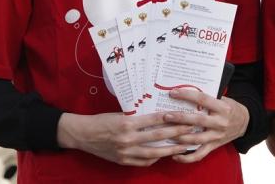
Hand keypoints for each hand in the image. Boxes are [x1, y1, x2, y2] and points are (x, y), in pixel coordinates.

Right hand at [57, 111, 194, 166]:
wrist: (83, 134)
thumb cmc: (102, 120)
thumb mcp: (120, 113)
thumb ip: (137, 116)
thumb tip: (158, 115)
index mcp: (127, 122)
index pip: (154, 119)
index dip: (171, 118)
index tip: (184, 115)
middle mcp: (128, 138)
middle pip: (158, 136)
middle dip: (176, 133)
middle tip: (191, 130)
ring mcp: (126, 151)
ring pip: (153, 152)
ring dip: (170, 149)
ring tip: (184, 146)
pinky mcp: (123, 160)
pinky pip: (143, 161)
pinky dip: (154, 158)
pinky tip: (163, 155)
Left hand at [161, 90, 249, 162]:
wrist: (245, 123)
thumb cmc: (230, 108)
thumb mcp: (224, 99)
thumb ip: (208, 98)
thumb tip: (185, 92)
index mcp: (223, 108)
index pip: (202, 99)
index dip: (187, 95)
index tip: (173, 92)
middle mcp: (220, 123)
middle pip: (197, 120)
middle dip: (180, 118)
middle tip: (166, 116)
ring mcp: (217, 136)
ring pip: (196, 139)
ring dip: (180, 137)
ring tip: (167, 133)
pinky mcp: (214, 146)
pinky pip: (199, 154)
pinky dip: (187, 158)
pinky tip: (175, 155)